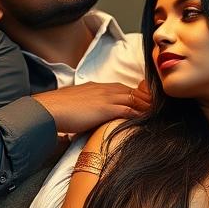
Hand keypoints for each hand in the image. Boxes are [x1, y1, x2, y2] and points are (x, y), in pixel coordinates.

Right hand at [33, 81, 150, 134]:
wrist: (49, 109)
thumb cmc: (59, 109)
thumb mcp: (77, 104)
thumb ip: (87, 107)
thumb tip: (89, 114)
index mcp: (98, 87)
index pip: (123, 89)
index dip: (136, 96)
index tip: (145, 103)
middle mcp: (105, 89)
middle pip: (133, 92)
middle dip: (146, 100)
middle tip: (159, 108)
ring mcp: (107, 98)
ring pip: (134, 99)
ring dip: (147, 107)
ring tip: (159, 114)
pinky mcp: (106, 108)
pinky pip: (129, 110)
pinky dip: (140, 114)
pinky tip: (148, 120)